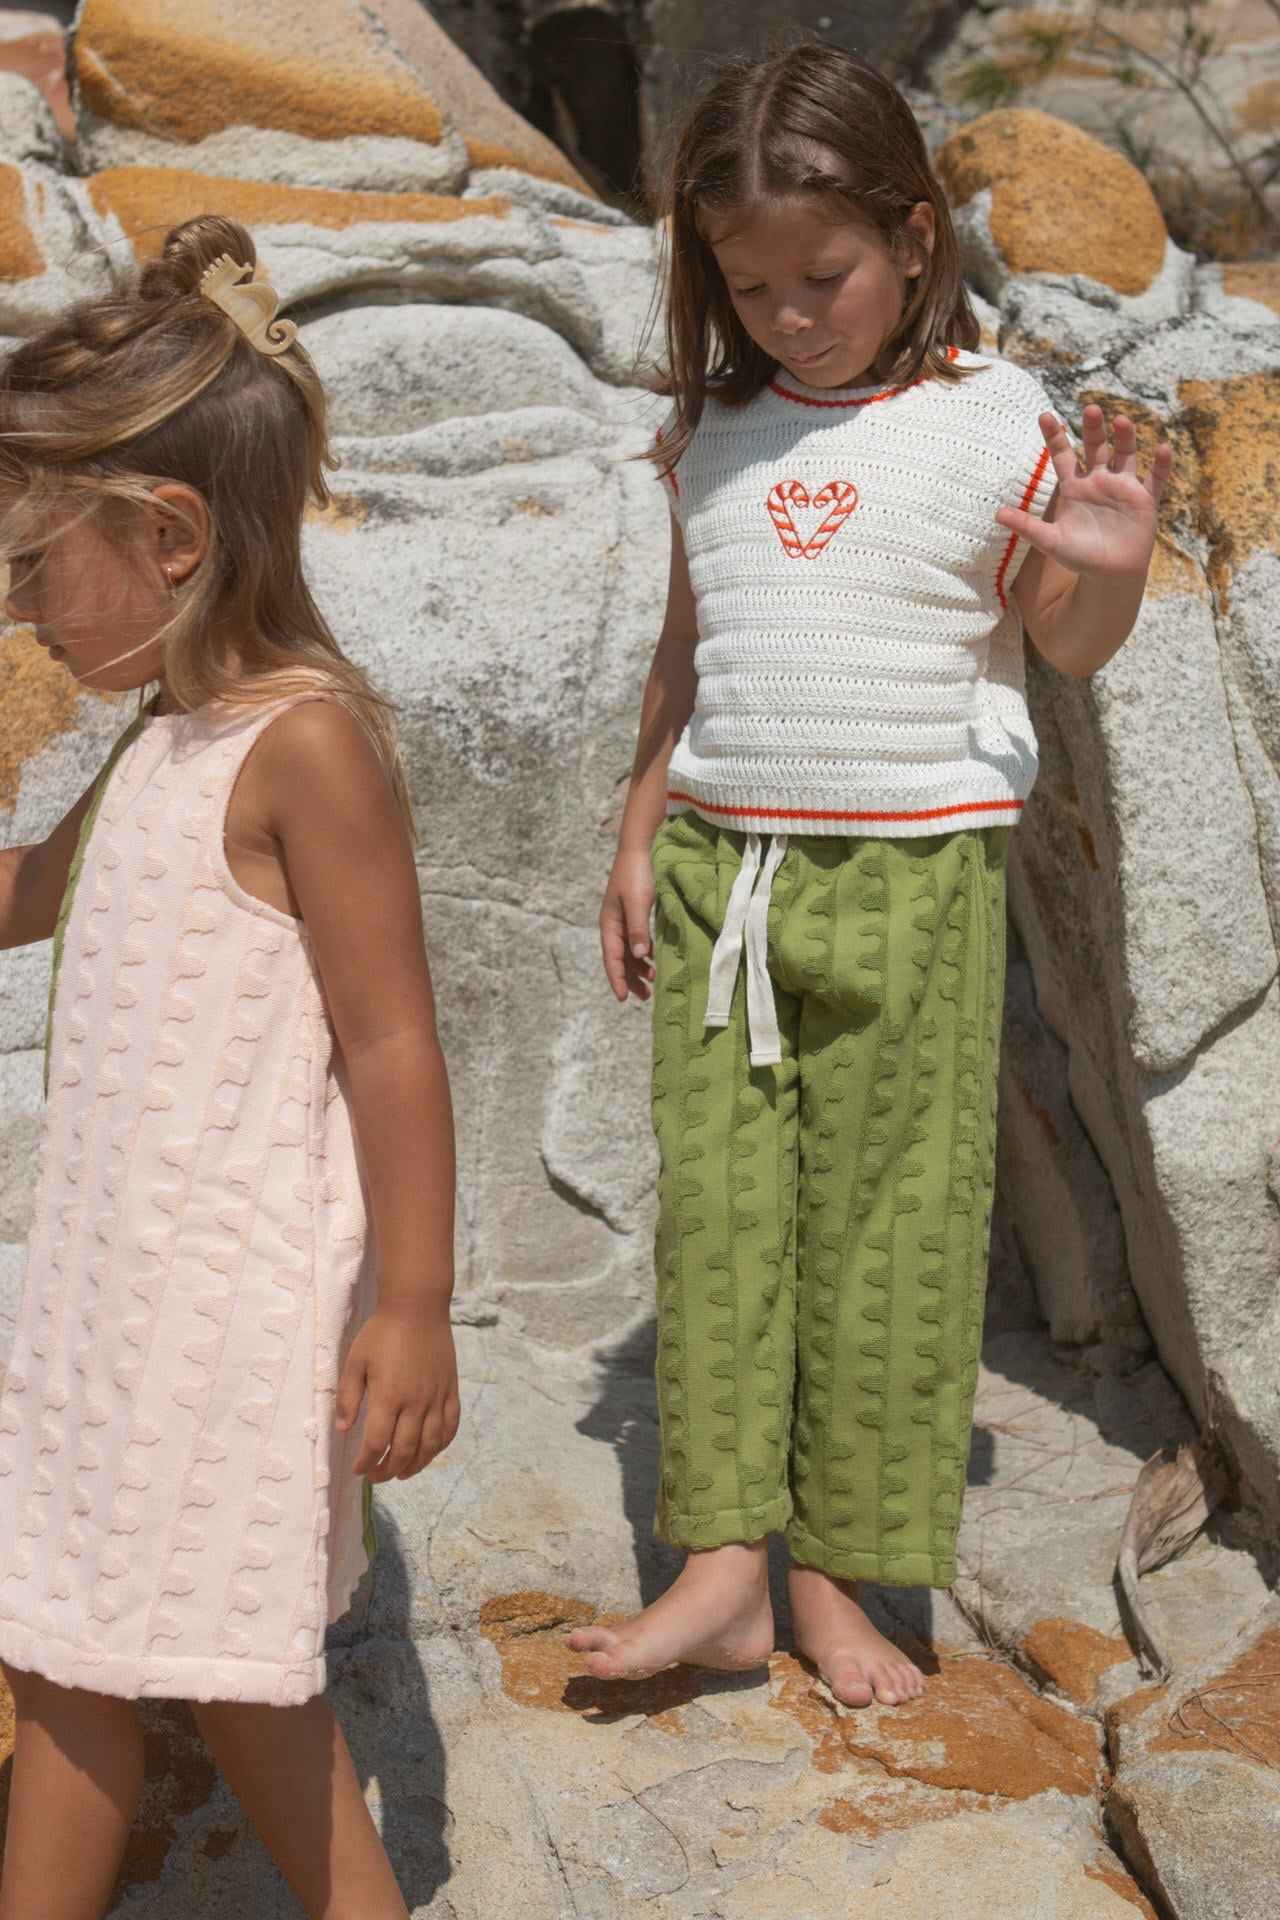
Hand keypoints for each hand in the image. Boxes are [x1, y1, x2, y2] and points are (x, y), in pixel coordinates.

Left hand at [336, 1303, 459, 1481]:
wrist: (417, 1307)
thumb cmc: (382, 1332)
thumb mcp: (355, 1362)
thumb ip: (348, 1397)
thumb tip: (342, 1430)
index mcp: (389, 1396)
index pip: (376, 1443)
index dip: (365, 1462)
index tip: (358, 1469)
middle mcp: (416, 1401)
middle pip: (404, 1450)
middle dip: (388, 1470)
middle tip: (376, 1476)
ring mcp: (437, 1397)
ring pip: (430, 1444)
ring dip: (415, 1465)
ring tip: (402, 1473)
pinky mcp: (451, 1390)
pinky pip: (451, 1426)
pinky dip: (441, 1445)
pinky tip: (430, 1451)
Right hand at [600, 847, 655, 1000]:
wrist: (640, 847)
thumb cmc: (637, 873)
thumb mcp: (638, 902)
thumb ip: (638, 929)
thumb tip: (639, 956)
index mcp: (610, 923)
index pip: (612, 958)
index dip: (618, 979)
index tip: (624, 998)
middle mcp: (614, 924)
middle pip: (619, 958)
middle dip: (629, 979)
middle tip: (644, 997)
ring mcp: (623, 919)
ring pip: (628, 951)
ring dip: (638, 967)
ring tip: (652, 981)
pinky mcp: (634, 913)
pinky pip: (636, 940)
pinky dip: (644, 953)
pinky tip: (653, 959)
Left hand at [997, 406, 1172, 581]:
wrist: (1109, 576)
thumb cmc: (1079, 557)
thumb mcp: (1051, 541)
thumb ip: (1027, 526)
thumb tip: (997, 514)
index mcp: (1075, 487)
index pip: (1063, 455)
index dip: (1055, 436)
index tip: (1045, 415)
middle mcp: (1099, 481)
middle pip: (1096, 447)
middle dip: (1093, 429)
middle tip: (1090, 409)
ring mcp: (1123, 488)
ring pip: (1126, 455)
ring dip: (1125, 438)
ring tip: (1121, 420)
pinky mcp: (1145, 501)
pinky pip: (1156, 479)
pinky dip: (1161, 465)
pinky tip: (1162, 448)